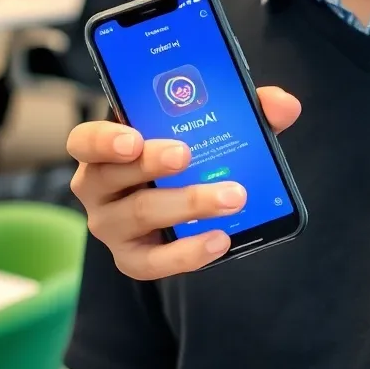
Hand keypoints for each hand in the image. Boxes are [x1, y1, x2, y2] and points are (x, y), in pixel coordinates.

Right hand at [68, 86, 300, 279]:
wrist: (187, 206)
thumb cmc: (193, 152)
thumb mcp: (213, 126)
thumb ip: (247, 109)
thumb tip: (284, 105)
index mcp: (110, 145)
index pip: (85, 140)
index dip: (104, 139)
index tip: (133, 137)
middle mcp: (100, 186)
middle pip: (113, 175)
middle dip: (153, 162)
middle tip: (188, 154)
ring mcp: (112, 225)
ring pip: (140, 213)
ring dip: (189, 202)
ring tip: (233, 196)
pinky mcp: (132, 258)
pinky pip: (153, 263)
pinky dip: (188, 251)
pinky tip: (220, 240)